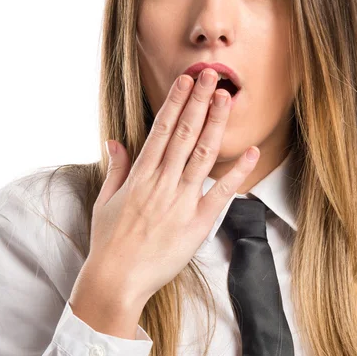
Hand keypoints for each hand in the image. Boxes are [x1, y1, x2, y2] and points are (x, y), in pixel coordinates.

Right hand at [73, 68, 259, 315]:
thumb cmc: (109, 241)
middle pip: (185, 133)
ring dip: (215, 123)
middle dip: (199, 101)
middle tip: (211, 75)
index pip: (162, 129)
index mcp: (141, 175)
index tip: (185, 81)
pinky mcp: (198, 222)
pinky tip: (251, 150)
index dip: (176, 102)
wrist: (117, 280)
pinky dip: (238, 171)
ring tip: (225, 97)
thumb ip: (116, 168)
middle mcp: (163, 182)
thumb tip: (116, 141)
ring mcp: (182, 201)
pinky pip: (221, 192)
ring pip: (203, 154)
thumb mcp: (105, 201)